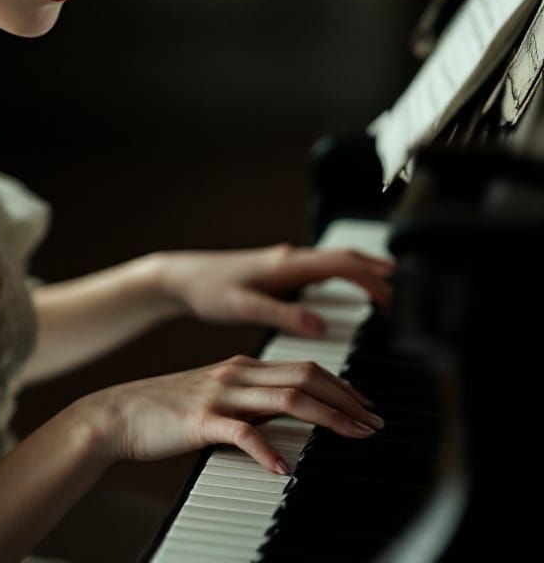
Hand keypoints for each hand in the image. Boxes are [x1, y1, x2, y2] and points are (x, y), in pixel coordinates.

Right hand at [78, 353, 382, 473]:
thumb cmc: (165, 409)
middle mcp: (235, 374)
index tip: (367, 406)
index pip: (303, 367)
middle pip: (304, 377)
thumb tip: (289, 410)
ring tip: (354, 435)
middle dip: (347, 399)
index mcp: (240, 366)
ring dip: (327, 416)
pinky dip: (266, 450)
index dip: (341, 384)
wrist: (118, 413)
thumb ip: (250, 398)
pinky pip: (241, 434)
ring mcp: (218, 396)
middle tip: (375, 422)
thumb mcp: (215, 395)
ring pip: (284, 398)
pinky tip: (283, 468)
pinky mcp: (200, 421)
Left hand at [152, 242, 395, 336]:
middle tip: (402, 294)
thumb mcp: (243, 306)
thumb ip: (281, 314)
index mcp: (286, 265)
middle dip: (375, 272)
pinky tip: (341, 291)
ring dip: (360, 272)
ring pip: (332, 262)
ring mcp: (283, 264)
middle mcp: (288, 259)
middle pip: (343, 258)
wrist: (181, 278)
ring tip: (384, 290)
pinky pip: (318, 270)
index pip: (341, 264)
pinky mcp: (276, 272)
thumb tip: (321, 324)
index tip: (390, 302)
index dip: (370, 280)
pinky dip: (340, 277)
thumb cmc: (208, 290)